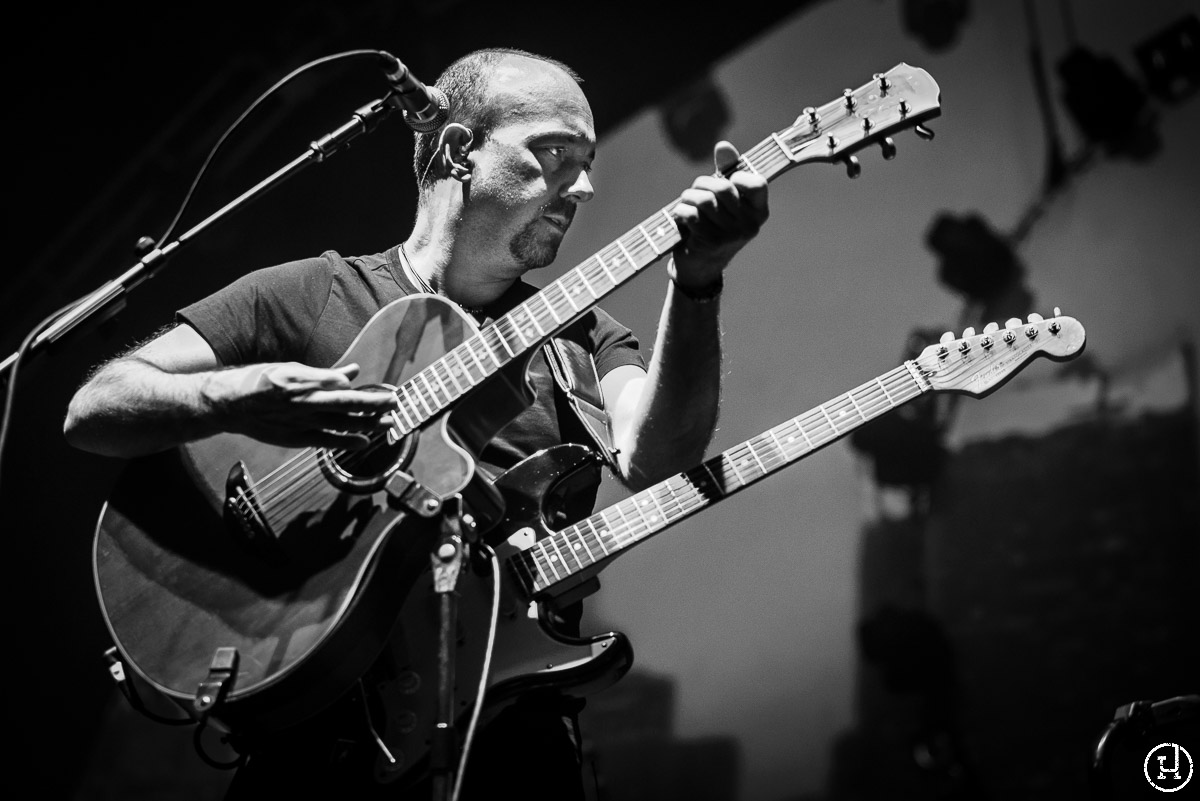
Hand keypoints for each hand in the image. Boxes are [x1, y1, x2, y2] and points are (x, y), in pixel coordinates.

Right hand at [202, 362, 399, 449]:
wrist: (230, 405)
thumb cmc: (261, 381)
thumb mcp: (292, 370)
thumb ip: (324, 374)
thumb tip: (352, 373)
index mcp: (305, 383)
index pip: (346, 389)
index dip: (370, 394)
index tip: (390, 394)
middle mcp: (306, 403)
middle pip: (348, 406)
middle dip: (375, 406)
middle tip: (396, 405)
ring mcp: (302, 423)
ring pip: (341, 425)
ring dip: (367, 425)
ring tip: (389, 424)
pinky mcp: (296, 438)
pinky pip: (326, 441)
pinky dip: (346, 441)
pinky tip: (364, 441)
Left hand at [669, 141, 768, 290]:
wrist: (702, 265)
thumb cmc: (714, 223)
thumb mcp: (724, 199)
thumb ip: (727, 170)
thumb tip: (723, 145)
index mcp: (760, 212)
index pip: (757, 183)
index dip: (737, 177)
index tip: (725, 183)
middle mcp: (750, 225)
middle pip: (723, 187)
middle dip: (701, 184)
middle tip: (694, 192)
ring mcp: (731, 235)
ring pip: (704, 200)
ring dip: (688, 197)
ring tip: (684, 203)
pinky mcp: (711, 242)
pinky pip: (690, 214)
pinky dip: (680, 212)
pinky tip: (680, 217)